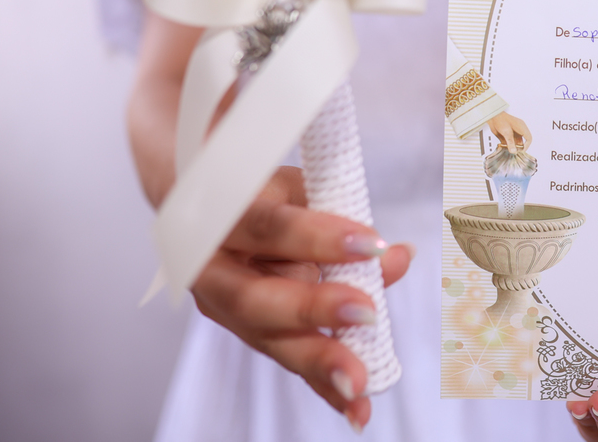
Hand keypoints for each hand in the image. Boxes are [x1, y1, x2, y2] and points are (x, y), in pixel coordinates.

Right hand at [189, 166, 412, 431]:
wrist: (203, 200)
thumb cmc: (261, 188)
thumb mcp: (299, 188)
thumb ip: (343, 218)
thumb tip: (395, 257)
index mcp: (218, 215)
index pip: (266, 227)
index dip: (316, 237)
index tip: (370, 243)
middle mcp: (210, 268)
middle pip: (255, 298)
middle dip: (313, 309)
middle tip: (367, 314)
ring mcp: (223, 306)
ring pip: (268, 339)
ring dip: (318, 362)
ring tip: (359, 383)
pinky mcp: (247, 331)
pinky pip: (286, 357)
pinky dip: (323, 385)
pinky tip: (355, 409)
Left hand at [486, 111, 531, 151]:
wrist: (492, 117)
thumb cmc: (500, 119)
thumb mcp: (506, 132)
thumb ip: (510, 142)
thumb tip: (513, 150)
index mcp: (521, 127)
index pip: (529, 138)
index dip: (526, 146)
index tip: (521, 150)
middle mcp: (518, 130)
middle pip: (523, 142)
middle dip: (519, 148)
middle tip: (514, 152)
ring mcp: (513, 132)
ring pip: (516, 143)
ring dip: (513, 147)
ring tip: (509, 150)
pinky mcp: (508, 134)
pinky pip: (510, 142)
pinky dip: (508, 146)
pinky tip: (505, 147)